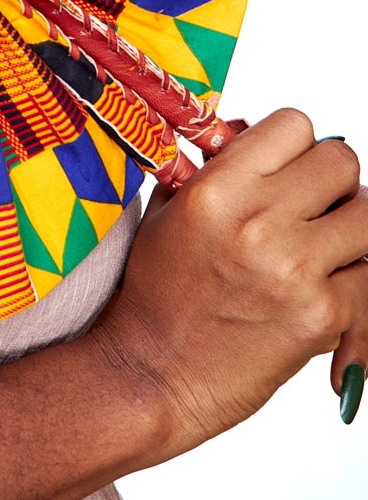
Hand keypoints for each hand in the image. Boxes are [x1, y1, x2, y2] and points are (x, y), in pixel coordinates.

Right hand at [90, 108, 367, 458]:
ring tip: (324, 250)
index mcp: (218, 188)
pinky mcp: (321, 316)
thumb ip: (216, 168)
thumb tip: (255, 133)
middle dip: (330, 184)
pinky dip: (353, 285)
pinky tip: (322, 294)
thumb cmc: (155, 295)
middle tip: (311, 210)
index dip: (295, 146)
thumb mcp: (169, 211)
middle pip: (342, 162)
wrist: (150, 374)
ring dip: (351, 230)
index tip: (287, 170)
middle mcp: (259, 221)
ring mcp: (295, 269)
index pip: (296, 125)